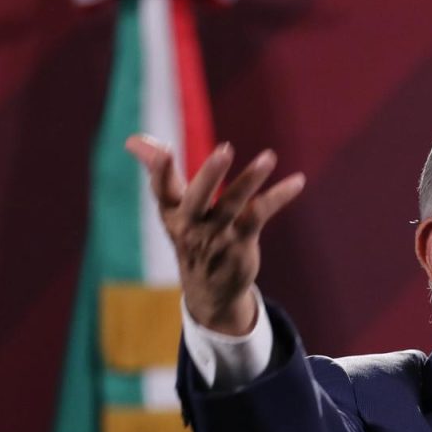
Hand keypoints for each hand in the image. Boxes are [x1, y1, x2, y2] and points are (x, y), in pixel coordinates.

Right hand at [125, 135, 305, 334]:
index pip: (162, 188)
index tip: (162, 150)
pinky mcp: (240, 243)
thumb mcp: (172, 208)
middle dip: (210, 174)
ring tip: (268, 157)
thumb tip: (133, 139)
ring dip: (251, 178)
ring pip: (234, 203)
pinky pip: (260, 214)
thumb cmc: (190, 236)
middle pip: (197, 197)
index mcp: (171, 212)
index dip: (159, 169)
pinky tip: (298, 181)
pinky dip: (279, 196)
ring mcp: (217, 235)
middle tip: (224, 151)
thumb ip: (160, 172)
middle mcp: (191, 224)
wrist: (209, 291)